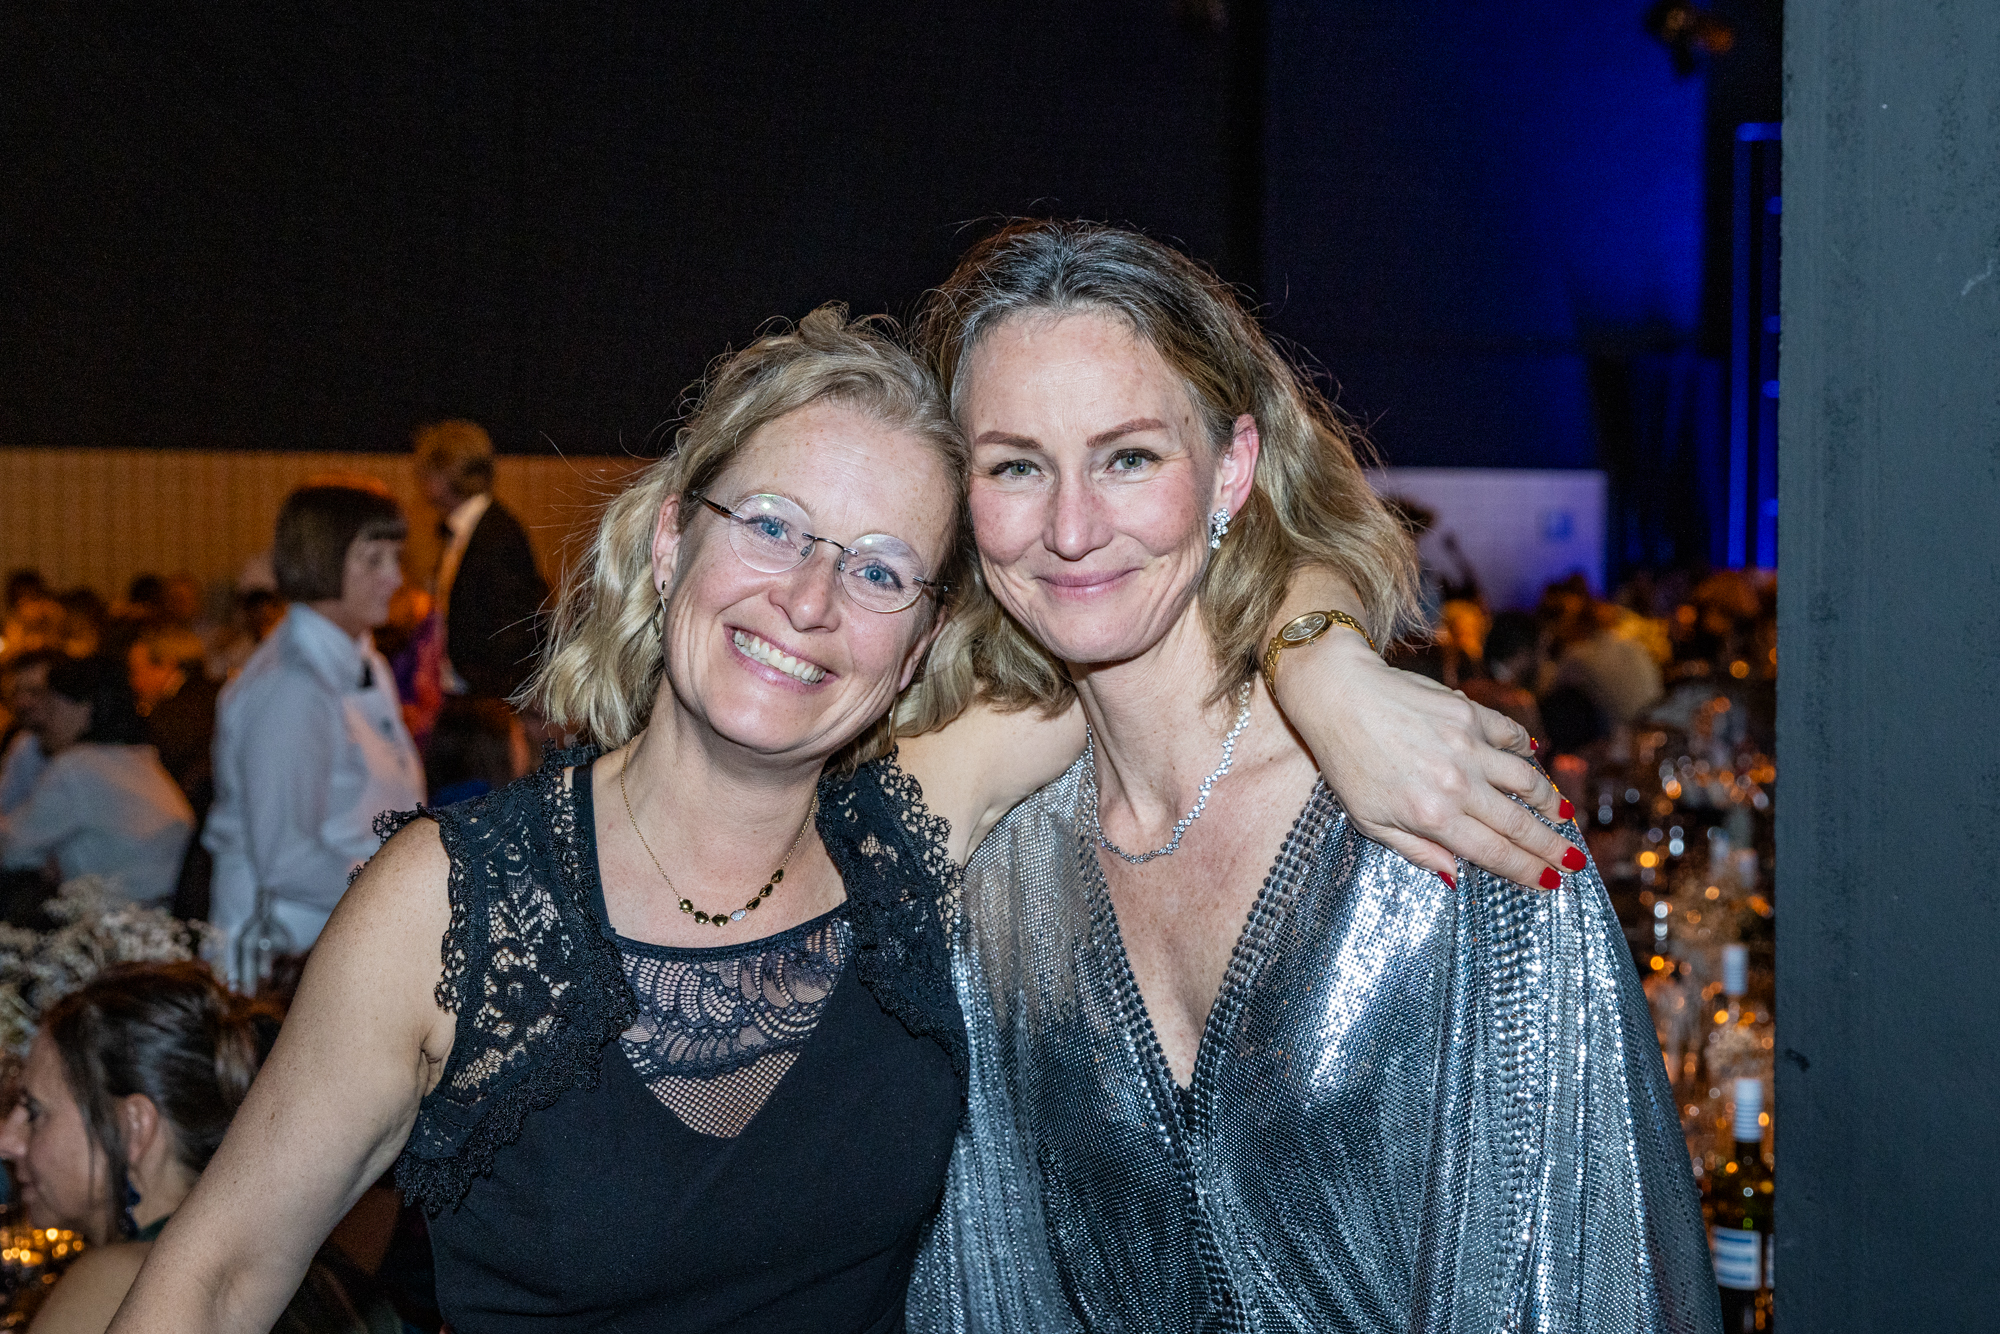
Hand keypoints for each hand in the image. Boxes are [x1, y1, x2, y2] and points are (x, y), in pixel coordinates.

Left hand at [1271, 632, 1580, 887]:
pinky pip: (1511, 735)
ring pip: (1526, 779)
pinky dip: (1527, 750)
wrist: (1338, 696)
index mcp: (1431, 816)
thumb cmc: (1347, 764)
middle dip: (1552, 846)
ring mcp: (1467, 745)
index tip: (1551, 882)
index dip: (1527, 870)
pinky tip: (1534, 761)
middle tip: (1574, 861)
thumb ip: (1416, 850)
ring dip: (1549, 801)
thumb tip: (1455, 878)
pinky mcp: (1468, 712)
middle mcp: (1456, 783)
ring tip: (1561, 815)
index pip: (1493, 852)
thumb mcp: (1369, 821)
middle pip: (1518, 823)